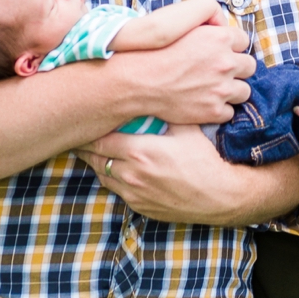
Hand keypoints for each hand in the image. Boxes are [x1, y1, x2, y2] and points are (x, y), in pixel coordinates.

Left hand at [79, 125, 298, 226]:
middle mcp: (131, 174)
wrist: (220, 196)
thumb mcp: (187, 128)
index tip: (82, 121)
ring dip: (97, 163)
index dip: (88, 131)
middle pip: (95, 159)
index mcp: (140, 152)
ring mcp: (134, 193)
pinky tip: (115, 169)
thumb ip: (168, 110)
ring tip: (92, 150)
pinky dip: (112, 178)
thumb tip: (156, 90)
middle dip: (86, 147)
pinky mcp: (140, 207)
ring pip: (103, 176)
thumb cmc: (205, 159)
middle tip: (78, 133)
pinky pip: (117, 191)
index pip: (100, 140)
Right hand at [117, 21, 254, 124]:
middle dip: (237, 69)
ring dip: (232, 91)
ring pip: (244, 91)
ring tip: (214, 90)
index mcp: (220, 38)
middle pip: (249, 66)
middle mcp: (225, 62)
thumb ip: (207, 24)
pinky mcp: (215, 110)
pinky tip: (204, 103)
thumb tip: (222, 26)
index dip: (232, 47)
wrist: (139, 82)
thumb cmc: (156, 51)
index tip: (222, 52)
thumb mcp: (182, 26)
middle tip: (220, 72)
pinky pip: (229, 111)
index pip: (243, 41)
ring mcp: (222, 88)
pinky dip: (219, 110)